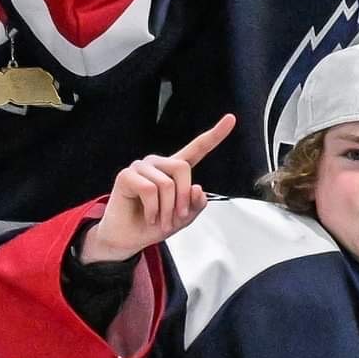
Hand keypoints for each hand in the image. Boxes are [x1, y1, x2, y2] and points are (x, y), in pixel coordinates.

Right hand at [81, 112, 232, 262]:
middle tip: (177, 217)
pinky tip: (149, 216)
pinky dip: (153, 210)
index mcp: (175, 170)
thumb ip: (196, 203)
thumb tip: (197, 188)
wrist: (129, 238)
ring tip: (160, 219)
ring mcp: (141, 167)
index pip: (197, 148)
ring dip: (167, 209)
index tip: (231, 119)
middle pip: (183, 168)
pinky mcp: (126, 175)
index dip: (215, 135)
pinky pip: (149, 190)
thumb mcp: (183, 217)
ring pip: (166, 184)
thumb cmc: (153, 224)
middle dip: (183, 198)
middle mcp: (158, 163)